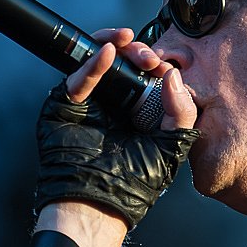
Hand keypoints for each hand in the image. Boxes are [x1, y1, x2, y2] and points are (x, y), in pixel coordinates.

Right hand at [34, 28, 198, 229]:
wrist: (100, 204)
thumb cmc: (136, 185)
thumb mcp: (172, 145)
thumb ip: (181, 111)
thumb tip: (173, 75)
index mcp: (138, 112)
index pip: (145, 75)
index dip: (155, 64)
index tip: (165, 64)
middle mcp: (113, 104)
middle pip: (122, 63)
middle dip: (138, 52)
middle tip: (149, 58)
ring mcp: (88, 103)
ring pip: (97, 61)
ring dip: (114, 45)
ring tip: (128, 42)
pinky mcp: (65, 106)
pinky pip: (79, 79)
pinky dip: (94, 62)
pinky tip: (110, 52)